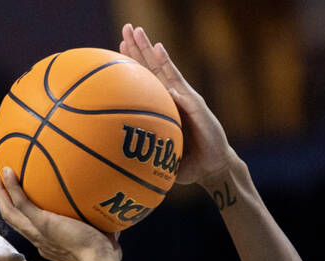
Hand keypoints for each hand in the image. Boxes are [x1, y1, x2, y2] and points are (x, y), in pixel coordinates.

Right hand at [0, 167, 119, 260]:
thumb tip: (118, 215)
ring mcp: (37, 232)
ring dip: (0, 193)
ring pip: (10, 211)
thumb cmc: (105, 257)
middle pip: (12, 219)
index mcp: (48, 243)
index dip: (22, 214)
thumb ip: (105, 228)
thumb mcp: (103, 240)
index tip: (21, 200)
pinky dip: (12, 187)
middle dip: (3, 200)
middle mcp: (38, 239)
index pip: (30, 227)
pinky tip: (8, 171)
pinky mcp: (41, 224)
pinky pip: (21, 203)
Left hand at [119, 24, 236, 186]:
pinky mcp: (197, 107)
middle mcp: (175, 96)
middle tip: (127, 28)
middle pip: (153, 67)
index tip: (117, 46)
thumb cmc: (184, 162)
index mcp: (164, 104)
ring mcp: (187, 99)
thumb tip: (112, 155)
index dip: (133, 62)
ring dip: (153, 51)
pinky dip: (170, 71)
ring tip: (142, 34)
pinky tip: (161, 55)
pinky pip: (181, 88)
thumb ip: (141, 147)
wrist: (212, 168)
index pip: (145, 79)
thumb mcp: (157, 154)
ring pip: (166, 70)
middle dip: (140, 46)